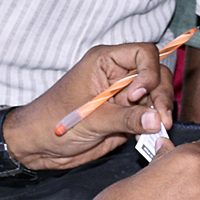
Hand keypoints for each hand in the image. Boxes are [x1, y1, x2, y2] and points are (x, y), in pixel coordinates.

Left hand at [4, 42, 177, 172]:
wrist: (38, 146)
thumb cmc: (51, 122)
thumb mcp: (90, 119)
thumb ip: (126, 118)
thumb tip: (156, 119)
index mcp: (105, 62)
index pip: (143, 53)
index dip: (148, 72)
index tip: (138, 95)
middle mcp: (118, 75)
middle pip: (156, 74)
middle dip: (160, 96)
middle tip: (161, 120)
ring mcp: (123, 96)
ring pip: (157, 96)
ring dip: (160, 112)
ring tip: (157, 130)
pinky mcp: (126, 116)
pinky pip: (150, 116)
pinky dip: (154, 125)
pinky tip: (149, 136)